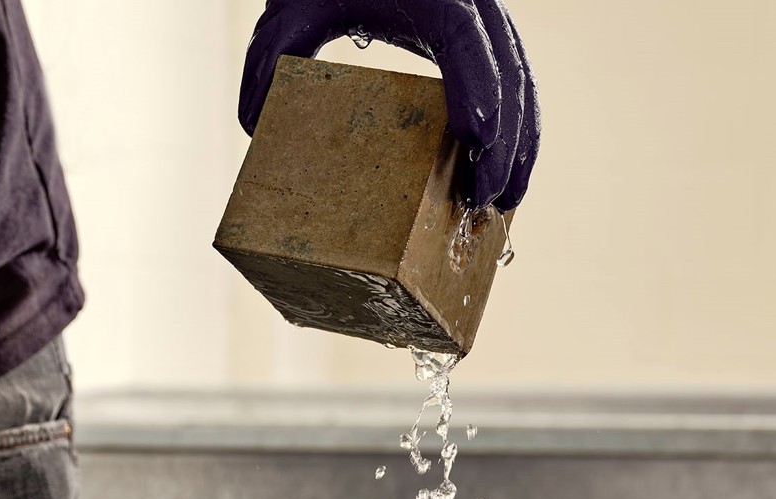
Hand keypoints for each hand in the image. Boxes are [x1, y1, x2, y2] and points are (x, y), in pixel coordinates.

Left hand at [238, 0, 539, 211]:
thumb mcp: (290, 10)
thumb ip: (268, 58)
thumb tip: (253, 124)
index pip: (464, 38)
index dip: (478, 86)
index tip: (476, 137)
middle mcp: (469, 1)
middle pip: (507, 69)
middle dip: (505, 139)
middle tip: (485, 199)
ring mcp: (485, 20)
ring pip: (522, 80)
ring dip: (521, 143)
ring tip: (504, 202)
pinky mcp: (488, 41)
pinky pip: (515, 83)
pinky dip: (519, 129)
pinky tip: (507, 174)